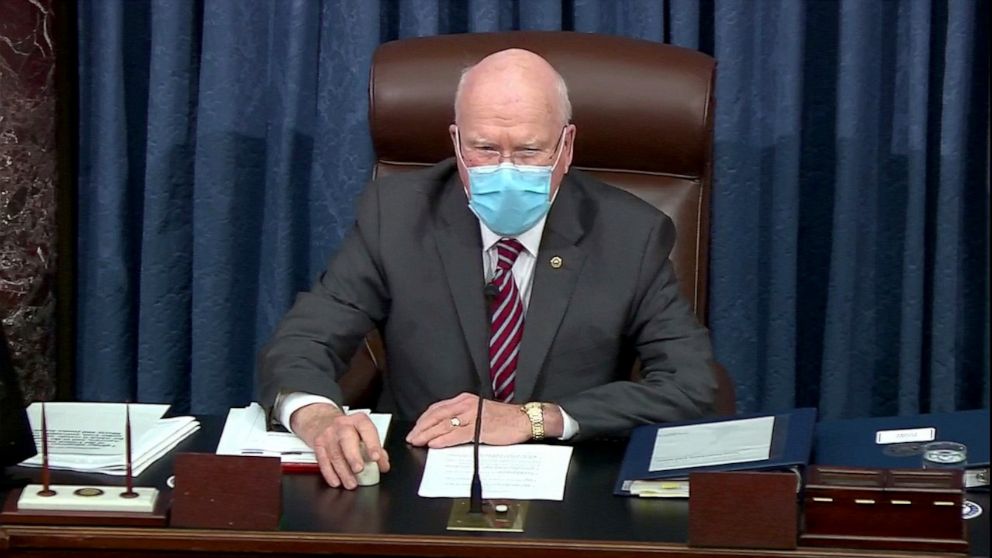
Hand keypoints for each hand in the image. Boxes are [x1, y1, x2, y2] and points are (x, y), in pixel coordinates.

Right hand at [290, 402, 390, 488]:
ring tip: (351, 483)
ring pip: (335, 454)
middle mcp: (343, 425)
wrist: (323, 421)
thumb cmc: (349, 429)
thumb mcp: (364, 433)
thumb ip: (376, 448)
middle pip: (347, 439)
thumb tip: (383, 465)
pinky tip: (336, 481)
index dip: (372, 444)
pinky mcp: (318, 444)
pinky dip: (330, 473)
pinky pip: (323, 461)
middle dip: (353, 456)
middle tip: (359, 469)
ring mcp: (329, 434)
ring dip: (343, 471)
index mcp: (358, 420)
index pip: (366, 429)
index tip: (376, 457)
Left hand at [405, 392, 531, 447]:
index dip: (424, 419)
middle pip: (437, 415)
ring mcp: (472, 416)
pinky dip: (442, 440)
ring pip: (443, 425)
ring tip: (418, 441)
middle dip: (421, 427)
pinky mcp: (479, 428)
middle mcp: (466, 405)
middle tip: (411, 437)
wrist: (524, 419)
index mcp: (465, 400)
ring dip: (427, 434)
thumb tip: (445, 429)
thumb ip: (463, 417)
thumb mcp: (479, 412)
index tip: (416, 428)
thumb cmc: (505, 419)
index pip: (438, 408)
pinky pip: (456, 434)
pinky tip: (434, 444)